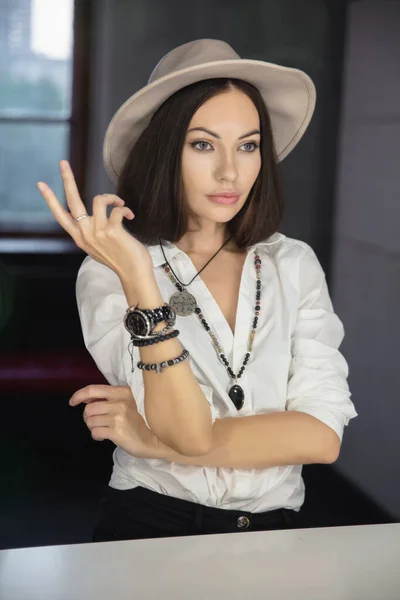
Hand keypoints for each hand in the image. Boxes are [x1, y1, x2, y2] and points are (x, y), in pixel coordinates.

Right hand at [37, 160, 152, 277]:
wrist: (132, 272)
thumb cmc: (119, 259)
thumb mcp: (96, 248)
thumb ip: (90, 234)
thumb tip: (89, 220)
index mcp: (79, 237)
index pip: (60, 215)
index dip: (50, 199)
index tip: (41, 185)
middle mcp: (85, 233)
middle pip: (72, 201)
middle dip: (67, 179)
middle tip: (63, 163)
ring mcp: (97, 231)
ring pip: (98, 199)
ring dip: (112, 198)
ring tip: (120, 205)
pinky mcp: (112, 230)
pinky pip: (116, 209)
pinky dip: (125, 209)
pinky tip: (130, 216)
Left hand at [69, 384, 160, 458]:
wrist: (153, 440)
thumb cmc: (136, 421)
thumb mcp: (125, 404)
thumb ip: (107, 399)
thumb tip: (85, 399)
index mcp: (122, 392)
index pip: (93, 389)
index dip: (79, 395)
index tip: (72, 402)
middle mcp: (121, 402)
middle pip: (89, 408)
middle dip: (87, 417)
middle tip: (96, 422)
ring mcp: (119, 417)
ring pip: (90, 421)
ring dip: (92, 427)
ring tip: (103, 429)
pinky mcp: (117, 432)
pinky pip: (95, 432)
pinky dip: (96, 436)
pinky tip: (104, 437)